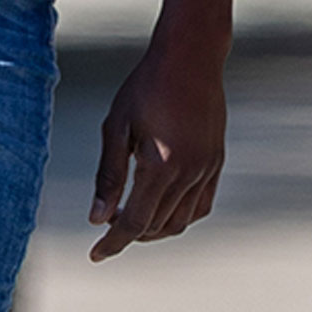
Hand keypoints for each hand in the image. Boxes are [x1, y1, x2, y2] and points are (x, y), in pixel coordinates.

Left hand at [87, 32, 226, 260]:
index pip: (135, 222)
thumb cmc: (146, 86)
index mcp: (161, 165)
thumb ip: (108, 176)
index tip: (95, 255)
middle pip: (157, 226)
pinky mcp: (216, 162)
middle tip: (106, 222)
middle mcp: (189, 173)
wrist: (190, 57)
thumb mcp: (117, 126)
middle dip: (129, 234)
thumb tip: (97, 219)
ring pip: (180, 221)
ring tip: (130, 215)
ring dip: (154, 229)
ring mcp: (207, 169)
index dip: (112, 243)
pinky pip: (200, 205)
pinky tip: (160, 206)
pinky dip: (180, 216)